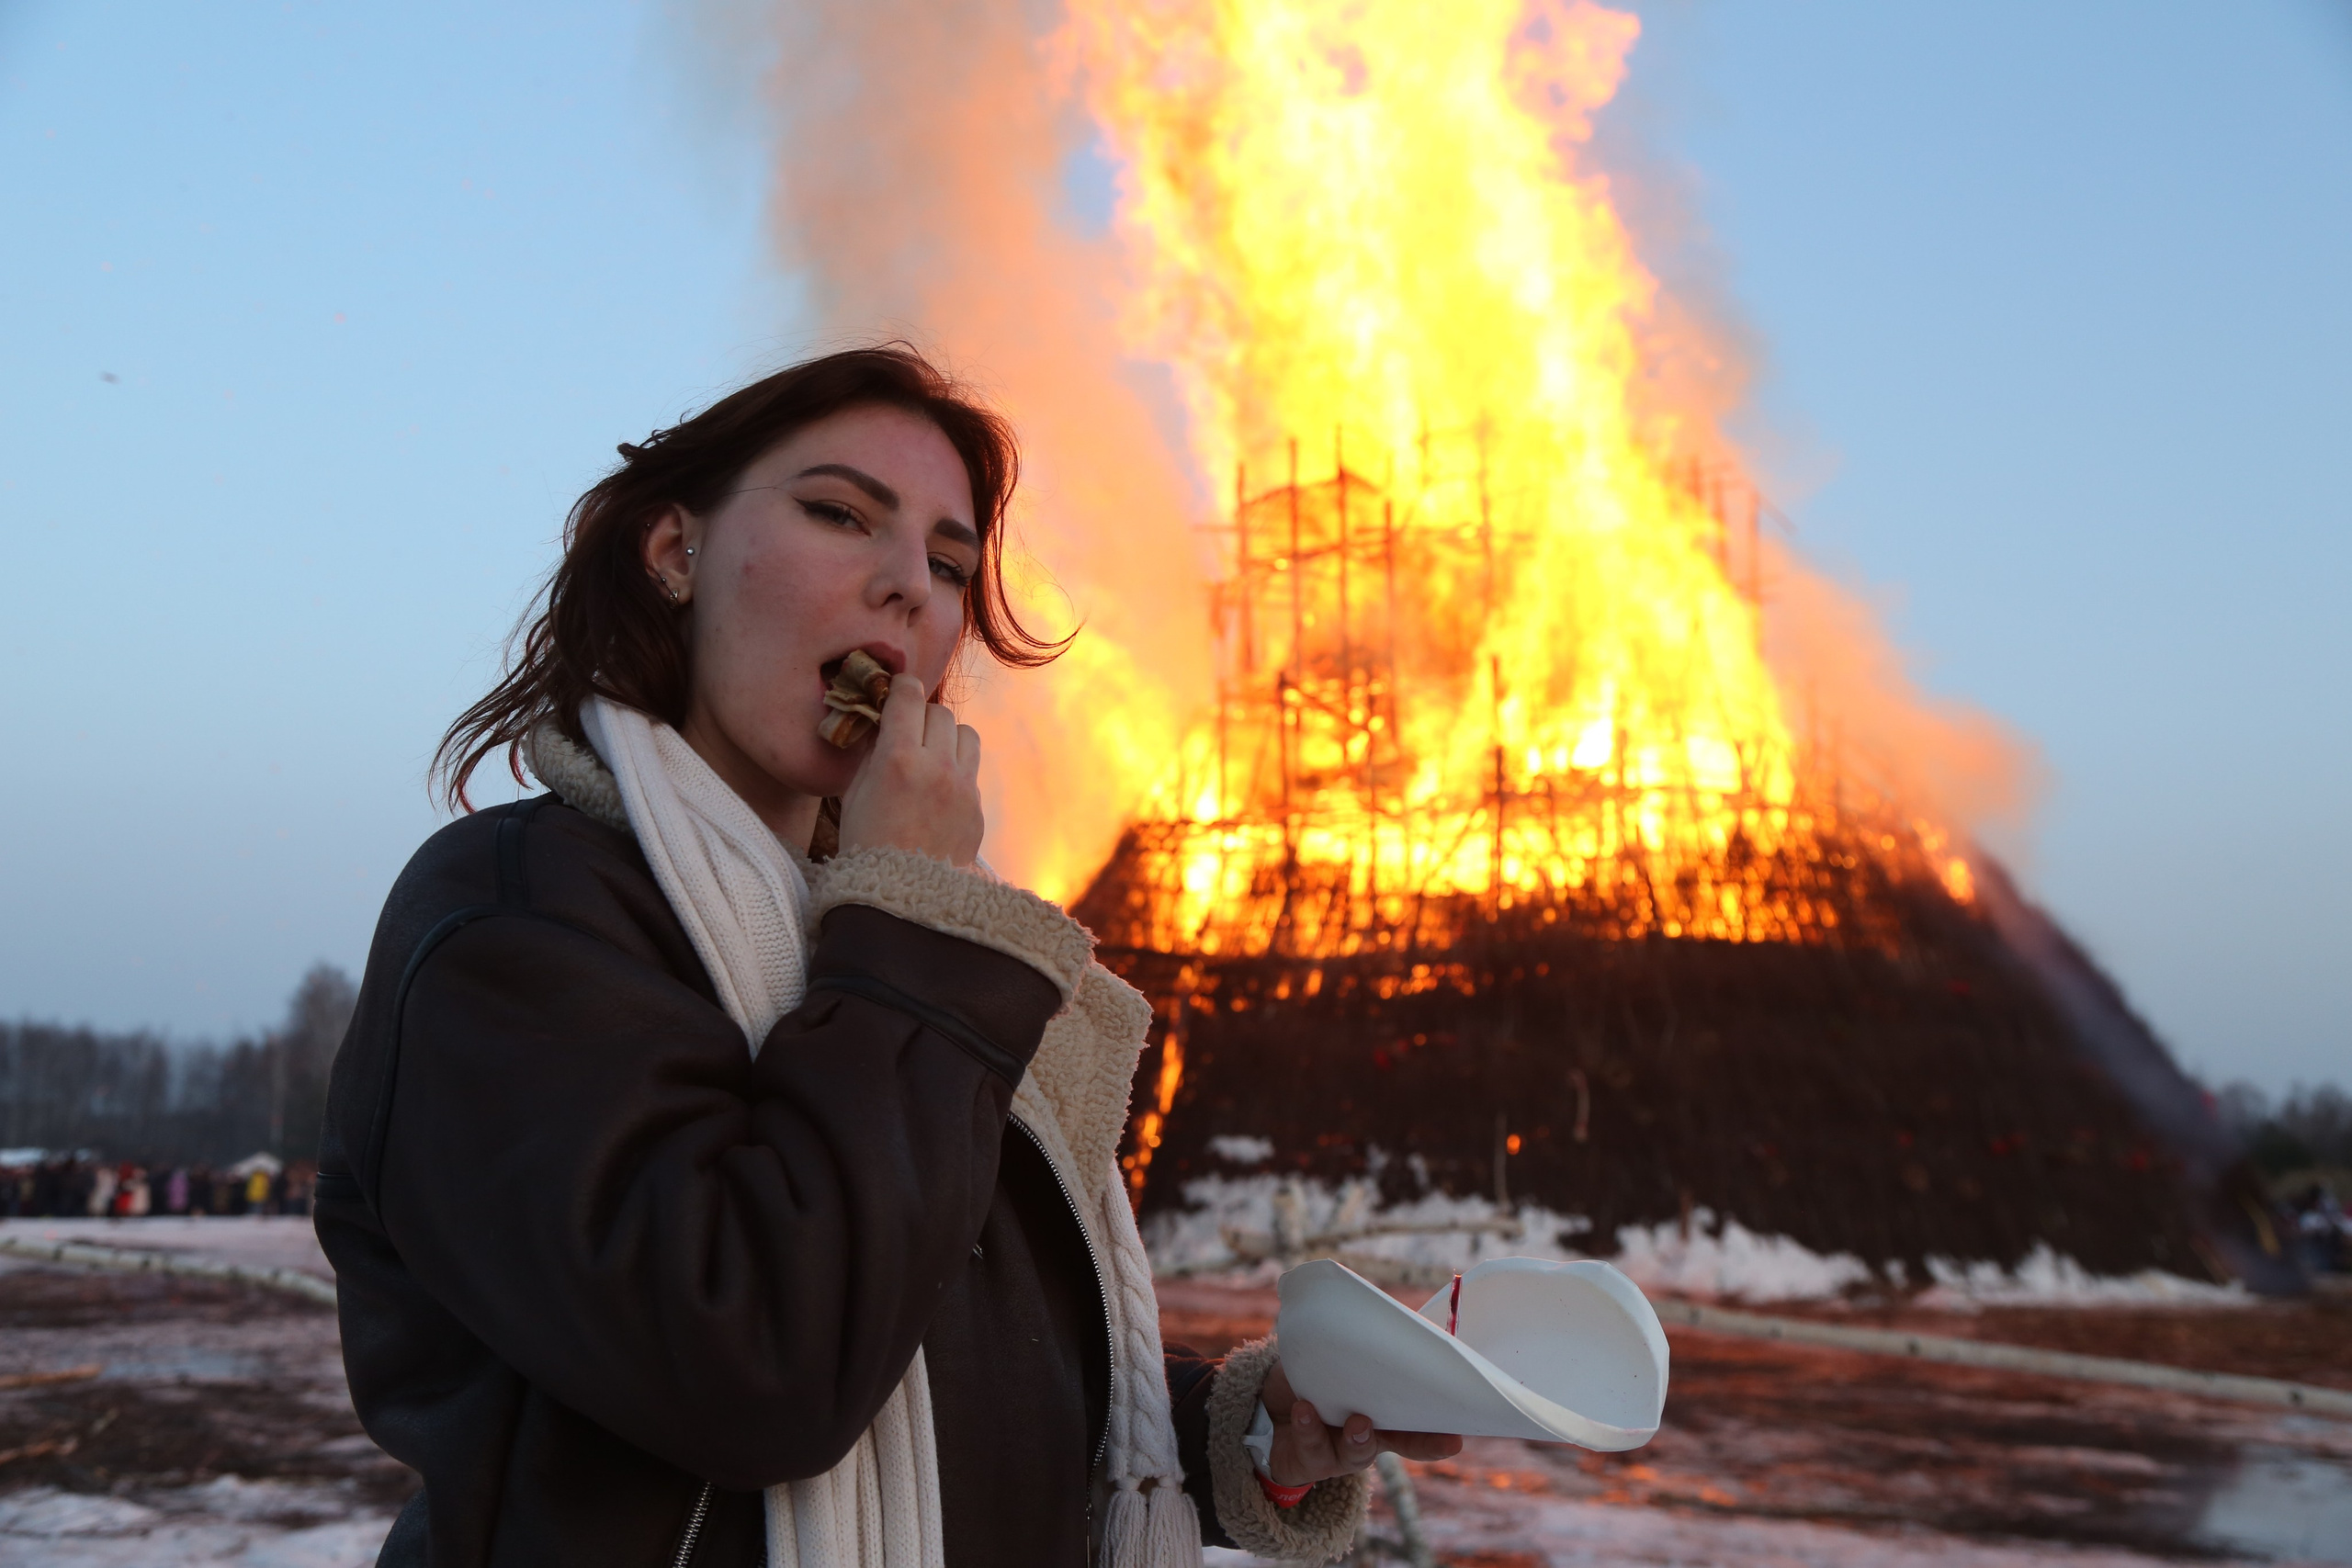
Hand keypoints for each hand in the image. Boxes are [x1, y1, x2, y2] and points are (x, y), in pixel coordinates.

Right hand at [835, 674, 984, 865]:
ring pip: (966, 734)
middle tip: (907, 730)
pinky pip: (971, 769)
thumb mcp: (852, 796)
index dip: (902, 687)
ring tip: (929, 754)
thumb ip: (869, 755)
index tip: (896, 689)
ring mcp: (962, 788)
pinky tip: (937, 788)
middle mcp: (937, 768)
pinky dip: (956, 768)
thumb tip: (879, 725)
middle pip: (940, 712)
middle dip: (921, 715)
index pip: (910, 697)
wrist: (903, 901)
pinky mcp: (977, 807)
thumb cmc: (865, 848)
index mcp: (899, 760)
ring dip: (946, 736)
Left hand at [1259, 1359, 1462, 1486]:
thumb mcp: (1335, 1359)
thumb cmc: (1310, 1378)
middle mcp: (1367, 1435)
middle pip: (1400, 1443)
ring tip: (1357, 1420)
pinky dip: (1309, 1426)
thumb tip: (1399, 1317)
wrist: (1263, 1407)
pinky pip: (1313, 1446)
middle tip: (1432, 1434)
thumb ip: (1362, 1347)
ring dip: (1358, 1437)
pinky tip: (1304, 1409)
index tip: (1458, 1438)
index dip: (1438, 1434)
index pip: (1417, 1423)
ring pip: (1357, 1452)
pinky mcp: (1311, 1460)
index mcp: (1382, 1411)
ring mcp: (1340, 1451)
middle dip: (1418, 1443)